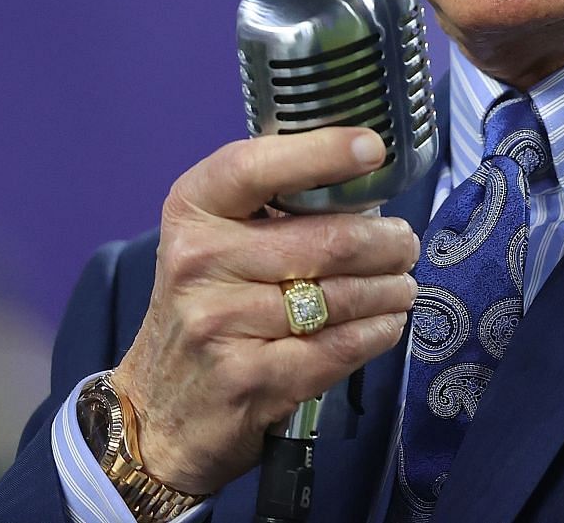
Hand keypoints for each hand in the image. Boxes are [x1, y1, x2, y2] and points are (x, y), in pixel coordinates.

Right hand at [113, 128, 419, 494]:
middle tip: (406, 244)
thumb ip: (270, 210)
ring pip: (341, 296)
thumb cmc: (204, 309)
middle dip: (386, 242)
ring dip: (390, 289)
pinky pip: (339, 346)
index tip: (373, 150)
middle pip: (326, 240)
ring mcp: (220, 322)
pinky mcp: (249, 376)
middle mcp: (199, 261)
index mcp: (192, 212)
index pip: (257, 167)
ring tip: (401, 285)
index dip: (323, 152)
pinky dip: (377, 332)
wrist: (157, 412)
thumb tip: (362, 185)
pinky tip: (387, 324)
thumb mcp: (212, 244)